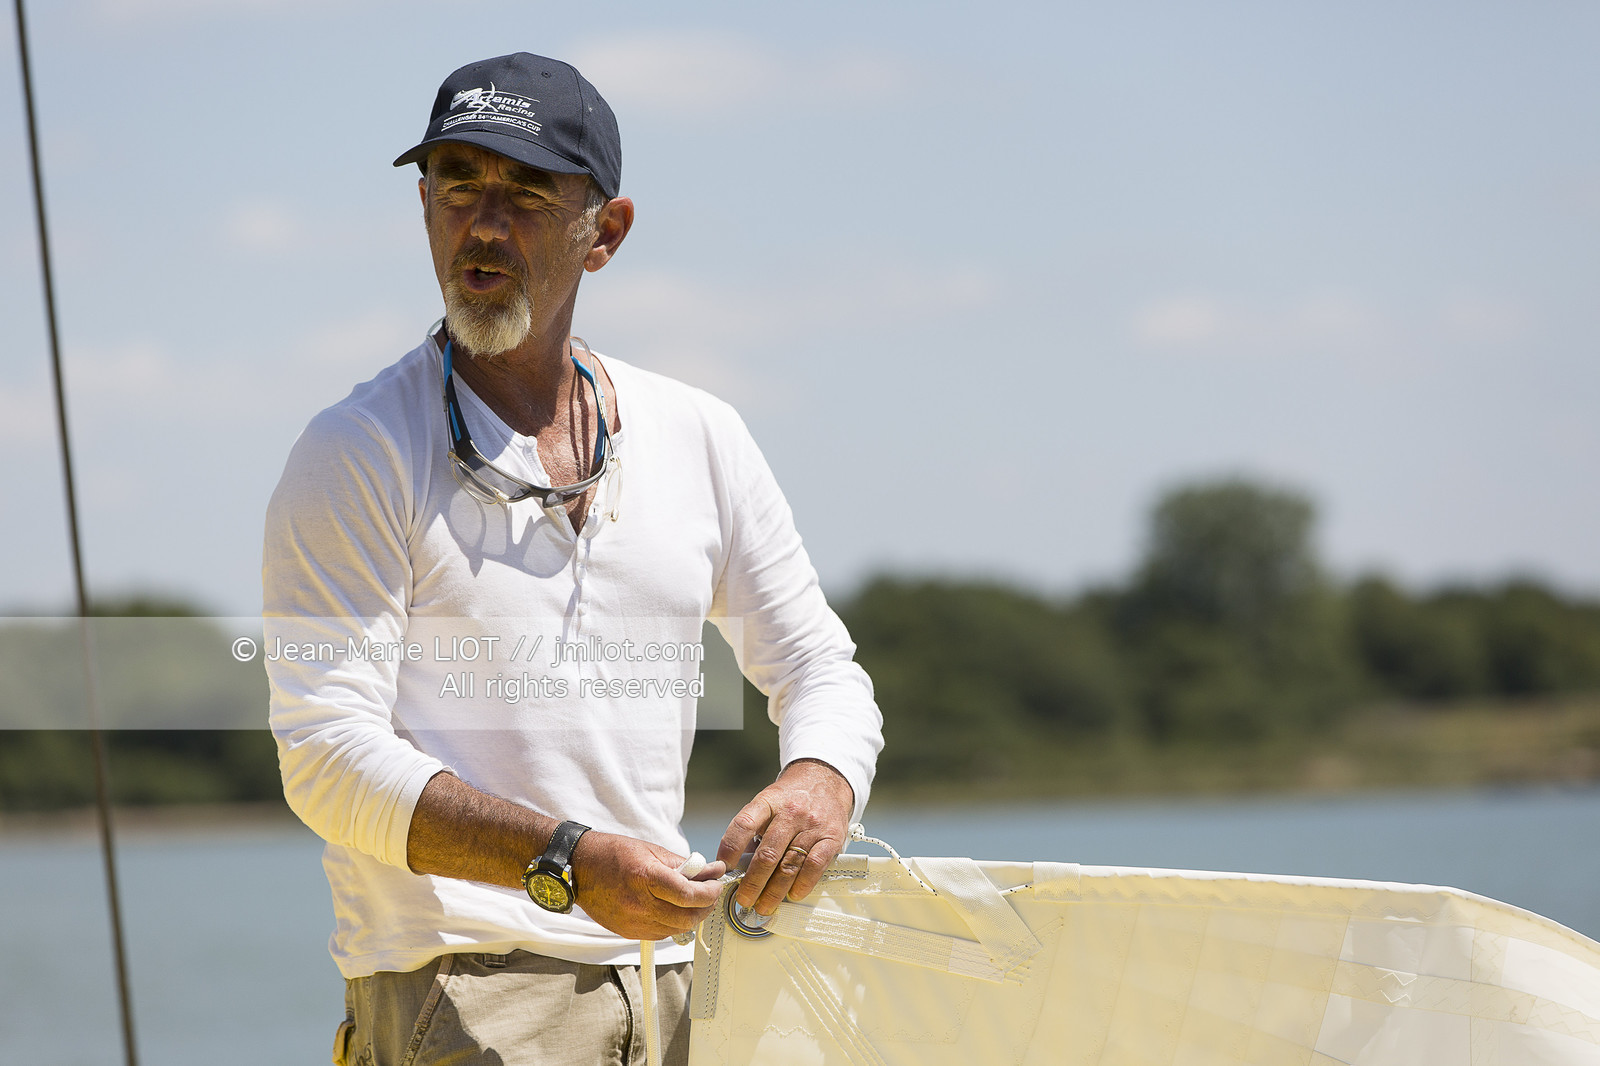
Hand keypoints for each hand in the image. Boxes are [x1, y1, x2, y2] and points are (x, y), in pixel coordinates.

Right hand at [570, 831, 725, 940]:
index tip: (716, 885)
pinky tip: (674, 910)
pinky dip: (673, 924)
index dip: (709, 892)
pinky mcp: (628, 932)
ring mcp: (632, 921)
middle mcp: (639, 904)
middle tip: (710, 894)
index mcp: (645, 878)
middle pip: (686, 917)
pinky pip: (661, 935)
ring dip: (691, 917)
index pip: (688, 894)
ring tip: (694, 902)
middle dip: (705, 907)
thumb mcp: (651, 850)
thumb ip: (682, 864)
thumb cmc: (612, 854)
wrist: (579, 868)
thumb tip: (708, 871)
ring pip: (676, 930)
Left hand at [717, 759, 853, 916]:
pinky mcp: (832, 837)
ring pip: (790, 865)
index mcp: (768, 801)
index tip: (723, 869)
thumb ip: (753, 830)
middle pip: (767, 854)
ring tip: (763, 906)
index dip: (730, 849)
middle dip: (753, 882)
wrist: (826, 779)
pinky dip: (802, 884)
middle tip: (744, 899)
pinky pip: (815, 866)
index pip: (744, 824)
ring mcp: (812, 825)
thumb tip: (736, 866)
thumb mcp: (768, 803)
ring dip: (774, 891)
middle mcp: (790, 812)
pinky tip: (793, 895)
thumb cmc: (790, 798)